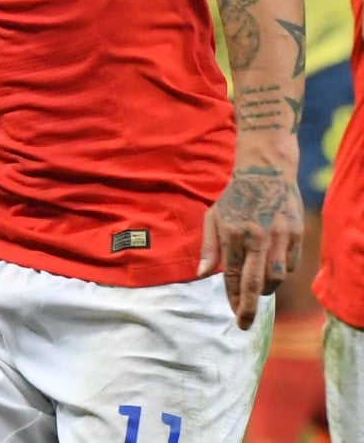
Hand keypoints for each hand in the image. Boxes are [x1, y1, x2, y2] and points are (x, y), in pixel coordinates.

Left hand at [198, 159, 302, 329]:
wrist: (265, 173)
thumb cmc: (234, 199)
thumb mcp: (213, 218)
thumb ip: (209, 247)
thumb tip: (201, 274)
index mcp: (233, 235)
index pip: (233, 276)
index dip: (233, 298)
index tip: (235, 315)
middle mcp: (257, 239)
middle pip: (256, 283)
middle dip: (249, 308)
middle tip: (245, 325)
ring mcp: (279, 237)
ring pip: (277, 277)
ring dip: (267, 290)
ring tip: (258, 291)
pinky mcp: (296, 234)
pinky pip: (290, 265)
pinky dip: (281, 273)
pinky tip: (271, 270)